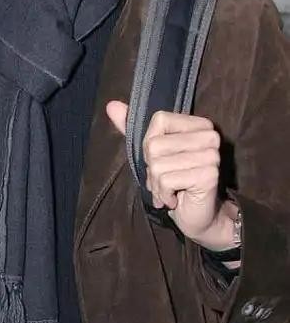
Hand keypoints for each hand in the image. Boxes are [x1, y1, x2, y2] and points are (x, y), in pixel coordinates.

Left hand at [106, 101, 235, 249]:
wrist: (197, 216)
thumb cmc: (175, 183)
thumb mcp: (152, 154)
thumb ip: (132, 129)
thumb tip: (112, 105)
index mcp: (199, 125)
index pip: (158, 121)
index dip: (150, 145)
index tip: (164, 160)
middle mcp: (209, 136)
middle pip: (154, 146)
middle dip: (152, 170)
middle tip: (167, 181)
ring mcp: (211, 155)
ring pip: (158, 166)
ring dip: (157, 185)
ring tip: (169, 191)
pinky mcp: (208, 175)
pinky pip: (166, 180)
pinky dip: (164, 195)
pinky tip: (174, 200)